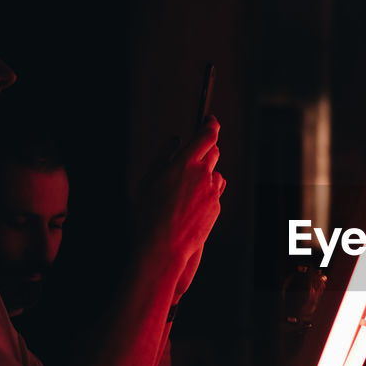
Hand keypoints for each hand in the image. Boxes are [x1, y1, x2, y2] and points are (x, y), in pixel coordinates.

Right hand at [138, 116, 223, 281]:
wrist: (164, 246)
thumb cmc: (149, 213)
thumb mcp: (148, 180)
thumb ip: (164, 155)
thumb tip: (176, 140)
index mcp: (186, 162)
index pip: (208, 135)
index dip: (210, 124)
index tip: (209, 120)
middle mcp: (204, 174)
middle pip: (215, 152)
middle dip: (206, 150)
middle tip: (192, 157)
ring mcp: (213, 191)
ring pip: (215, 173)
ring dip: (205, 174)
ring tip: (184, 189)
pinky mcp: (217, 206)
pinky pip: (214, 192)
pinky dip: (205, 192)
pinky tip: (189, 205)